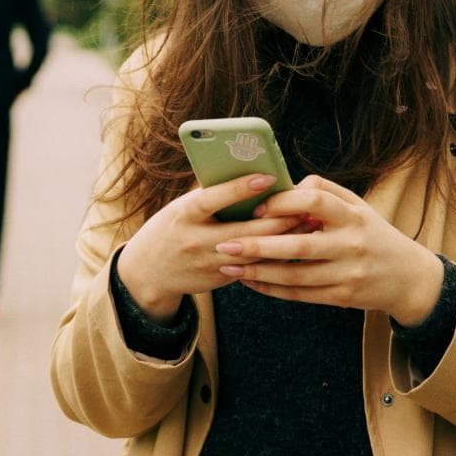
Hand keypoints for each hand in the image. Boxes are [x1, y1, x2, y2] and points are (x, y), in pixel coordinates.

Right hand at [115, 174, 306, 322]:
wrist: (148, 272)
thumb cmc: (172, 228)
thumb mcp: (182, 208)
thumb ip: (210, 196)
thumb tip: (248, 175)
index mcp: (184, 215)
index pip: (213, 199)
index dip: (240, 188)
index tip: (268, 177)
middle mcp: (195, 241)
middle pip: (245, 231)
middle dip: (278, 220)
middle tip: (304, 206)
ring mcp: (208, 264)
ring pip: (254, 253)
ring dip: (282, 240)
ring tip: (306, 224)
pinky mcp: (219, 280)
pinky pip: (252, 268)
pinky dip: (273, 255)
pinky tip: (293, 245)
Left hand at [212, 175, 444, 323]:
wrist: (407, 278)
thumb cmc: (373, 235)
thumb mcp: (358, 207)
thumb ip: (326, 192)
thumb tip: (287, 186)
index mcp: (353, 216)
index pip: (315, 201)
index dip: (283, 202)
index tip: (257, 207)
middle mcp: (351, 244)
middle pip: (298, 245)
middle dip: (257, 245)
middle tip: (224, 243)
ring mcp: (347, 273)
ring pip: (294, 275)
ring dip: (258, 272)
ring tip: (228, 266)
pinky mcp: (341, 297)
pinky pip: (300, 294)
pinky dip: (272, 289)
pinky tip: (250, 281)